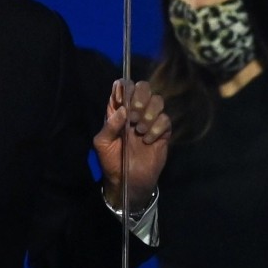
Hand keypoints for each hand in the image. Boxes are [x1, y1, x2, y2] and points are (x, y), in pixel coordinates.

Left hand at [93, 80, 170, 211]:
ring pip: (157, 101)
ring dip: (149, 113)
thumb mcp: (102, 143)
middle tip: (134, 115)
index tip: (123, 101)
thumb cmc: (111, 160)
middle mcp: (134, 112)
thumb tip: (123, 109)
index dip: (124, 88)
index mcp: (117, 110)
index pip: (123, 87)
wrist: (127, 180)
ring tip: (139, 130)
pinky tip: (147, 141)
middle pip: (143, 88)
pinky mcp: (162, 132)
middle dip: (140, 97)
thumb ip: (110, 125)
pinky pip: (165, 120)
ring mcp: (149, 120)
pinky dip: (156, 128)